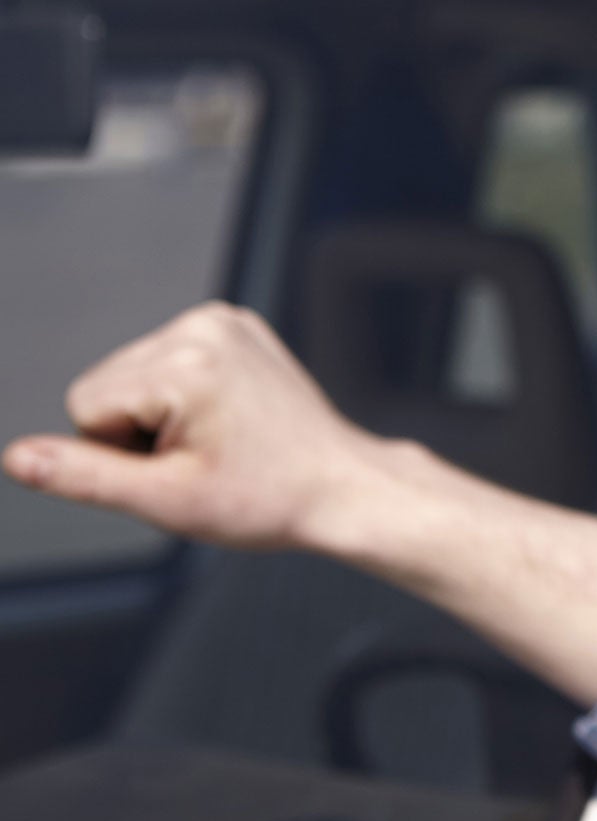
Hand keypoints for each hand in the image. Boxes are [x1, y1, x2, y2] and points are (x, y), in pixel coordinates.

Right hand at [2, 301, 379, 551]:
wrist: (341, 486)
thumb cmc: (269, 498)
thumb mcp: (165, 499)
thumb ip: (83, 475)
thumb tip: (17, 458)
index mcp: (186, 364)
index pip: (84, 406)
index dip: (122, 451)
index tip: (182, 466)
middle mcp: (204, 328)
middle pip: (106, 384)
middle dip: (140, 430)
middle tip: (204, 457)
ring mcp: (223, 321)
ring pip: (132, 373)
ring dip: (162, 414)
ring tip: (220, 439)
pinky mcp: (234, 325)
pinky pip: (168, 359)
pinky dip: (187, 394)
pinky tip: (228, 417)